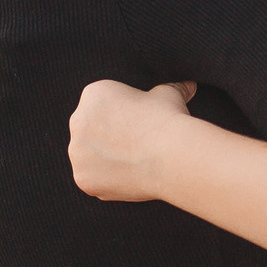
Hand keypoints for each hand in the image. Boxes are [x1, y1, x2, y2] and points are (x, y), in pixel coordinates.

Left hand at [67, 80, 195, 200]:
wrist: (171, 155)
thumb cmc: (169, 120)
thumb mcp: (170, 95)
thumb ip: (171, 88)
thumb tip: (188, 86)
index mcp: (93, 94)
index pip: (100, 105)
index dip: (120, 116)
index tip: (137, 125)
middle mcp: (78, 120)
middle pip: (89, 130)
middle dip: (107, 137)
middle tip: (133, 146)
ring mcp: (77, 152)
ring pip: (88, 156)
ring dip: (104, 160)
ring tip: (132, 163)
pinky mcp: (82, 178)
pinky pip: (91, 179)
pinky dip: (106, 181)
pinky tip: (127, 177)